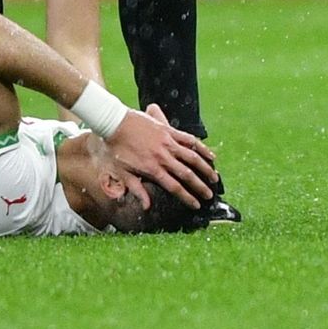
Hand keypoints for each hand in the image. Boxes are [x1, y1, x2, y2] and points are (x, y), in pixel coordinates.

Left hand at [102, 102, 218, 209]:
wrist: (112, 122)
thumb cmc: (115, 148)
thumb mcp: (122, 172)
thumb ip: (137, 189)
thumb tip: (147, 206)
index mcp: (152, 169)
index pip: (175, 187)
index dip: (188, 198)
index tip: (197, 205)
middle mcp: (163, 157)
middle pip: (187, 175)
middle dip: (200, 187)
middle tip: (209, 195)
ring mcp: (167, 143)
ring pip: (192, 158)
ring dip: (205, 169)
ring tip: (214, 178)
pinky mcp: (168, 130)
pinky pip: (189, 139)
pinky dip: (201, 148)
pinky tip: (211, 155)